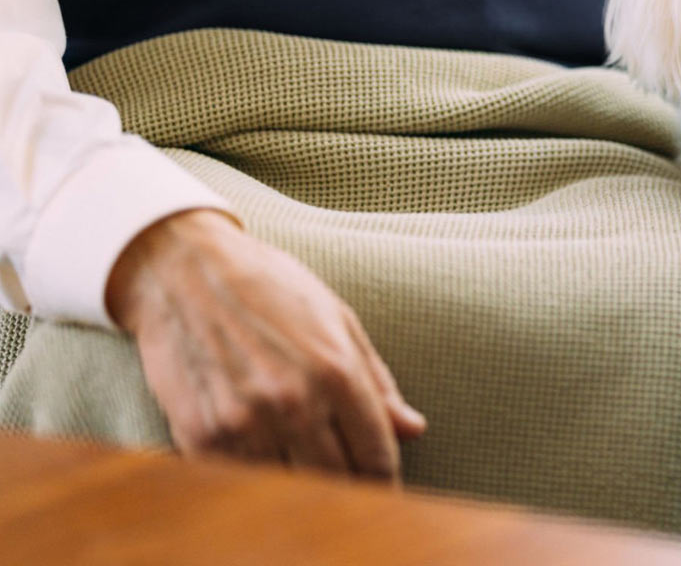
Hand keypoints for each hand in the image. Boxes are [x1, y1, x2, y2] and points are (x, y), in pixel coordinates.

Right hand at [106, 209, 425, 479]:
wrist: (183, 270)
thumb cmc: (270, 288)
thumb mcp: (337, 320)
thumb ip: (376, 381)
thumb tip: (414, 429)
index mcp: (335, 370)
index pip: (375, 455)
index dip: (384, 481)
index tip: (384, 489)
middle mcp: (293, 401)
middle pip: (337, 481)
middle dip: (349, 490)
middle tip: (351, 492)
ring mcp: (244, 422)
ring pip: (288, 489)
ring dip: (302, 490)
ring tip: (308, 480)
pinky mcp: (200, 435)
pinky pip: (240, 481)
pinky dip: (257, 481)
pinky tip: (264, 467)